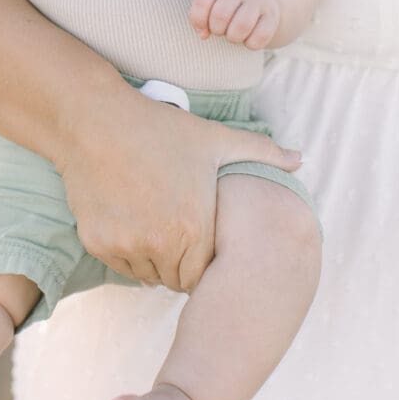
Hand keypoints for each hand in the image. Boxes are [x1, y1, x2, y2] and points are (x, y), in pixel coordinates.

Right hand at [57, 88, 300, 292]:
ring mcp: (125, 245)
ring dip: (155, 259)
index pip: (207, 273)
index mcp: (193, 227)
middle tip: (176, 227)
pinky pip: (121, 265)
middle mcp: (159, 244)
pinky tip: (131, 219)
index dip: (206, 256)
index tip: (200, 234)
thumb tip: (301, 159)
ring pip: (148, 274)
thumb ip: (261, 153)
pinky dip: (128, 252)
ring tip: (154, 221)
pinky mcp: (98, 243)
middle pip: (177, 278)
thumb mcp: (215, 139)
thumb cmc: (160, 130)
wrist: (97, 121)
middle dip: (181, 261)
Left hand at [189, 0, 280, 48]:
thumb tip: (203, 34)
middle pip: (220, 15)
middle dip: (217, 30)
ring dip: (233, 37)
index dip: (198, 20)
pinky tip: (249, 38)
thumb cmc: (228, 1)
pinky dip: (251, 44)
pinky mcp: (272, 15)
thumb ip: (199, 15)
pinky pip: (260, 36)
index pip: (202, 1)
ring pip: (241, 25)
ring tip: (234, 34)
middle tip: (221, 30)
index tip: (203, 28)